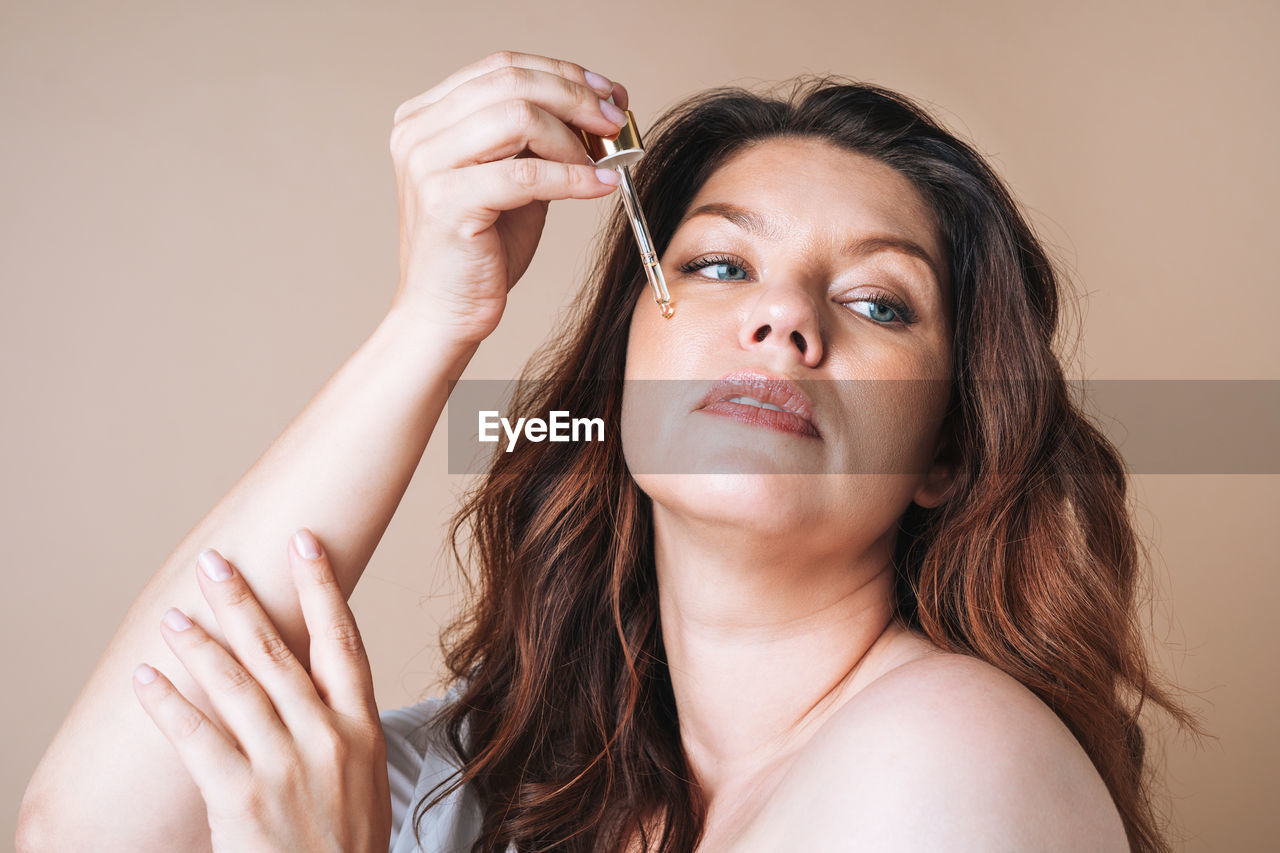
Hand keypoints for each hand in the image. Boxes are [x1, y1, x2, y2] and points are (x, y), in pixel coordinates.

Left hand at [132, 529, 389, 852]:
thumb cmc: (349, 850)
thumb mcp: (367, 783)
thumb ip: (343, 733)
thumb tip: (315, 692)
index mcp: (362, 730)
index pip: (342, 642)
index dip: (321, 588)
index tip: (304, 543)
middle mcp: (327, 738)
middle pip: (279, 652)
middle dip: (243, 602)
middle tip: (215, 562)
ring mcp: (286, 767)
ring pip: (236, 686)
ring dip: (199, 643)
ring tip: (172, 614)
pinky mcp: (243, 800)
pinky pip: (198, 740)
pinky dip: (169, 704)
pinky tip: (147, 679)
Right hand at [387, 49, 630, 346]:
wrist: (445, 311)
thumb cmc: (482, 248)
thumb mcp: (515, 177)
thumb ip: (541, 139)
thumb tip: (601, 105)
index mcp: (426, 115)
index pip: (502, 67)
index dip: (563, 73)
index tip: (608, 92)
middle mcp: (418, 131)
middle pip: (511, 82)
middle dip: (576, 97)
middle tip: (616, 121)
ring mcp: (427, 164)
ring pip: (519, 117)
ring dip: (574, 136)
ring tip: (604, 160)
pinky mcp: (447, 201)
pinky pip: (526, 174)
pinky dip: (573, 178)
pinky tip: (599, 187)